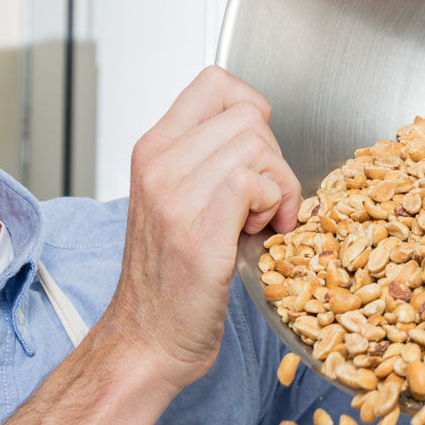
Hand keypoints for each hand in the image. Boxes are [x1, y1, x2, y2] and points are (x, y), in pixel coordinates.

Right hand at [105, 66, 301, 392]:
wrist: (146, 341)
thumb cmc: (169, 279)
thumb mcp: (176, 200)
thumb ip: (206, 159)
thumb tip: (258, 133)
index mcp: (153, 150)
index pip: (216, 82)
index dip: (252, 110)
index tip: (256, 154)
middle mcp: (159, 164)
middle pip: (248, 115)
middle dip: (273, 157)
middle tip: (261, 202)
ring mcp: (175, 195)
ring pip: (259, 147)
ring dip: (278, 187)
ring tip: (259, 222)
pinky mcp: (199, 229)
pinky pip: (258, 183)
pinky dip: (276, 208)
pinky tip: (260, 234)